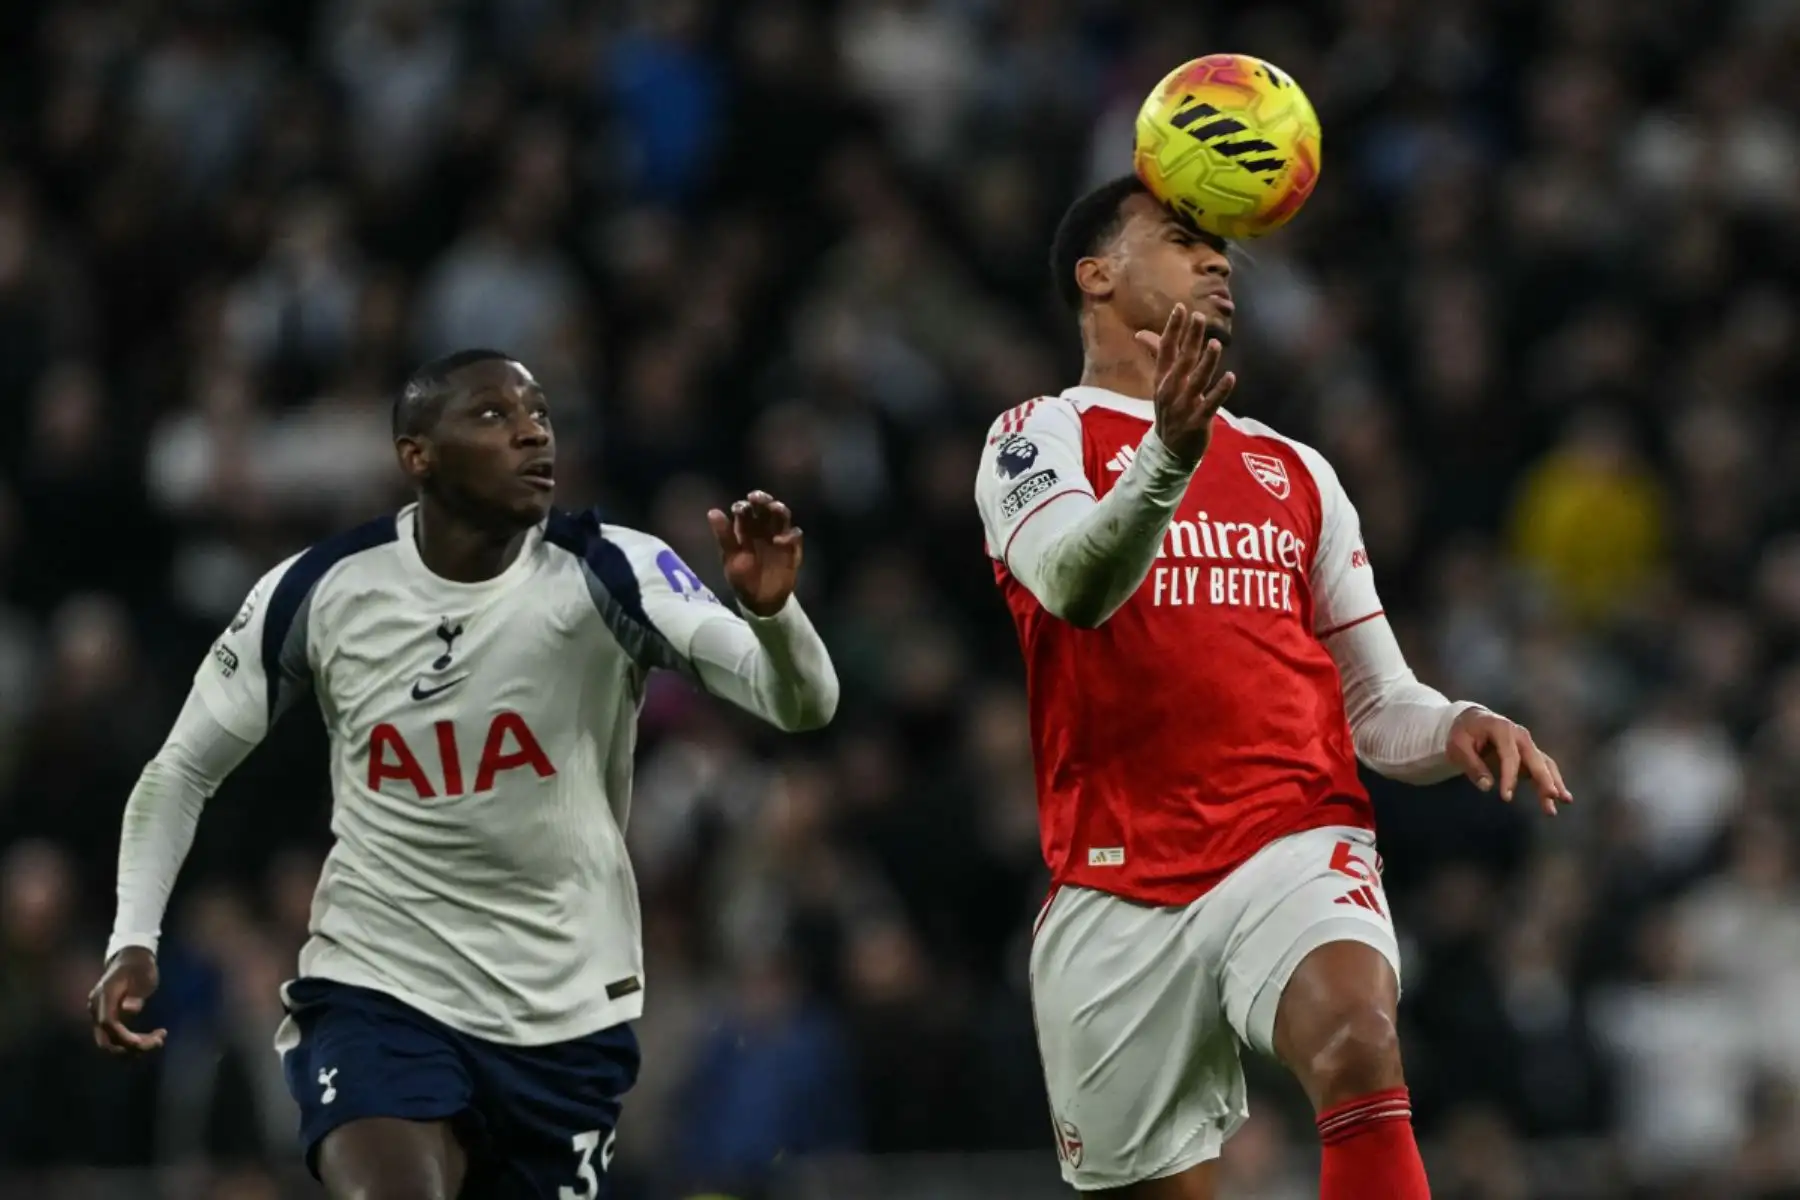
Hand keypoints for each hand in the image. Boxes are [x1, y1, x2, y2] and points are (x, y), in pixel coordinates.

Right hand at [89, 946, 165, 1054]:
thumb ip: (137, 992)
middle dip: (131, 1047)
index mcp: (105, 995)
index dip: (124, 1037)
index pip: (108, 1023)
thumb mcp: (144, 974)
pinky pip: (114, 1037)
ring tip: (159, 1040)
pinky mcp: (106, 1018)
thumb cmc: (140, 966)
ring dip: (133, 1047)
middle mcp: (97, 1008)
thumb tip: (129, 1008)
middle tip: (159, 1041)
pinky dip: (131, 1042)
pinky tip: (150, 1039)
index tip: (143, 1043)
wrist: (130, 959)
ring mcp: (99, 1014)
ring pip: (110, 1042)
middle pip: (106, 1039)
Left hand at [708, 491, 803, 617]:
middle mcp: (762, 529)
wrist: (760, 601)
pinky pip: (795, 535)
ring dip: (779, 510)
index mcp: (745, 529)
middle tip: (758, 498)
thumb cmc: (742, 578)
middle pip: (764, 508)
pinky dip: (790, 535)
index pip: (745, 510)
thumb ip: (724, 535)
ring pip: (781, 516)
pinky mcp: (792, 548)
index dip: (743, 506)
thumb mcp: (730, 558)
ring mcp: (779, 536)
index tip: (740, 508)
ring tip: (775, 508)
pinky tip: (780, 540)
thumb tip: (712, 512)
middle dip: (762, 500)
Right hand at [1133, 303, 1236, 463]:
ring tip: (1215, 343)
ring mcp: (1183, 406)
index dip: (1173, 328)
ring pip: (1197, 380)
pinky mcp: (1197, 421)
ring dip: (1206, 362)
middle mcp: (1171, 390)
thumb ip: (1158, 356)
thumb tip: (1142, 334)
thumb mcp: (1161, 383)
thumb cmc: (1170, 410)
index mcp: (1162, 379)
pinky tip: (1230, 377)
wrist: (1169, 451)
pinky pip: (1210, 404)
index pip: (1166, 349)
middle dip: (1190, 339)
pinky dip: (1220, 391)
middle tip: (1199, 317)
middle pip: (1182, 360)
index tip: (1180, 308)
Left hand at [1447, 709, 1572, 815]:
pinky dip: (1552, 781)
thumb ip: (1472, 765)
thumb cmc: (1463, 733)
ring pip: (1545, 763)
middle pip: (1535, 758)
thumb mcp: (1458, 746)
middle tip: (1552, 796)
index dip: (1509, 777)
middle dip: (1545, 778)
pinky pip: (1544, 767)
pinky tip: (1560, 797)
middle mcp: (1519, 735)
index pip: (1509, 756)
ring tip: (1565, 801)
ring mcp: (1527, 743)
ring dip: (1554, 782)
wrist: (1472, 720)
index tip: (1506, 797)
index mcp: (1501, 729)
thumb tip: (1487, 786)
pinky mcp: (1530, 753)